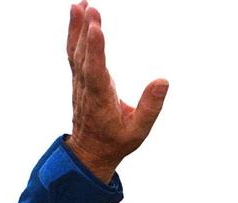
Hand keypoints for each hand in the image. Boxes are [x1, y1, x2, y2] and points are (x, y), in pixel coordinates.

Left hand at [66, 1, 168, 182]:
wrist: (90, 152)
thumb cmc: (115, 142)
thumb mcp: (137, 133)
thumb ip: (150, 108)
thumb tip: (163, 81)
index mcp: (100, 101)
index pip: (95, 73)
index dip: (95, 50)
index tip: (95, 29)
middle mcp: (87, 89)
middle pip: (84, 57)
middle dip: (86, 32)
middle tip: (89, 8)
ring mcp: (81, 83)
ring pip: (76, 53)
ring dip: (77, 28)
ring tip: (80, 4)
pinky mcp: (80, 78)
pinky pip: (75, 53)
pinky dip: (75, 33)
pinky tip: (78, 12)